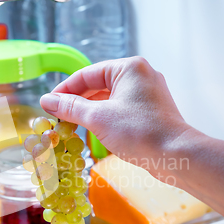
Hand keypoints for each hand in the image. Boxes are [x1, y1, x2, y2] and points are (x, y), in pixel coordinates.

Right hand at [40, 56, 192, 178]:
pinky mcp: (151, 111)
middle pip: (98, 85)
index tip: (48, 105)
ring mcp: (148, 93)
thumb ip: (70, 107)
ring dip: (89, 111)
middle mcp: (140, 75)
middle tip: (57, 117)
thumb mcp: (98, 118)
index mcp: (128, 68)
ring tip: (71, 126)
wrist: (176, 155)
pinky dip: (105, 118)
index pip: (87, 74)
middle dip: (77, 102)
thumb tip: (46, 101)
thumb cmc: (138, 132)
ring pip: (109, 98)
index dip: (64, 90)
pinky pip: (121, 109)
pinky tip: (93, 131)